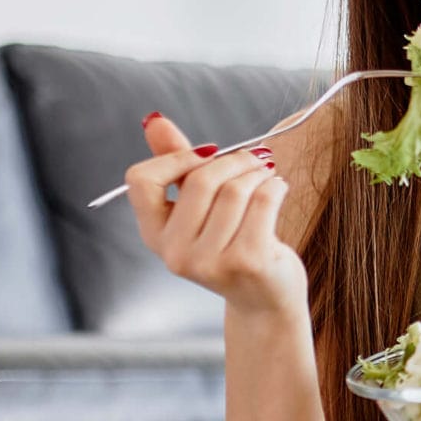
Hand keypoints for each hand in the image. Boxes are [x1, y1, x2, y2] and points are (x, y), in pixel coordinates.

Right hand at [122, 112, 306, 324]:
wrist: (263, 300)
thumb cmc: (231, 244)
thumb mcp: (198, 206)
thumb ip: (175, 162)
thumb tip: (154, 120)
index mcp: (154, 235)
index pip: (141, 179)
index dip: (176, 158)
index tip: (207, 155)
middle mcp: (175, 253)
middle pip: (200, 179)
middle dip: (233, 160)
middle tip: (254, 160)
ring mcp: (209, 262)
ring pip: (235, 189)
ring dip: (258, 173)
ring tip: (266, 178)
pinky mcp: (246, 262)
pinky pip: (262, 201)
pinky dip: (275, 186)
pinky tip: (278, 190)